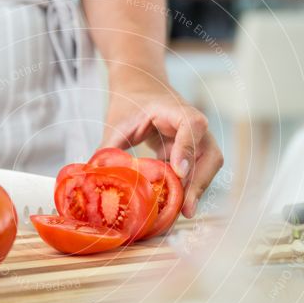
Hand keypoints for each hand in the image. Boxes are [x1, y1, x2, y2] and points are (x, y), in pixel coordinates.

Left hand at [102, 71, 222, 217]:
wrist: (140, 89)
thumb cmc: (130, 103)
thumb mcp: (117, 123)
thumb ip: (108, 148)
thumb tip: (94, 177)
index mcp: (175, 109)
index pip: (192, 125)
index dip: (187, 148)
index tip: (178, 172)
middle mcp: (193, 124)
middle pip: (209, 153)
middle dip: (199, 182)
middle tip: (186, 209)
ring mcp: (196, 139)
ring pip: (209, 166)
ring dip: (197, 189)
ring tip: (182, 213)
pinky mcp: (192, 153)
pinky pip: (198, 172)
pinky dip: (190, 189)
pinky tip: (175, 206)